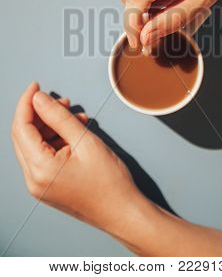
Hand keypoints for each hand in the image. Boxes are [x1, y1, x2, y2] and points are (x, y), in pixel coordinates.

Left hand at [11, 82, 147, 236]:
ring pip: (34, 144)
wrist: (123, 212)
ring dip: (50, 126)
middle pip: (24, 136)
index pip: (21, 127)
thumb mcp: (85, 141)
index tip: (36, 87)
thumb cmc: (110, 183)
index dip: (26, 103)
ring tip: (72, 116)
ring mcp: (40, 185)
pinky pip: (44, 156)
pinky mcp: (49, 186)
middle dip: (39, 113)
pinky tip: (74, 132)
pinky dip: (55, 140)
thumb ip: (59, 117)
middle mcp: (34, 180)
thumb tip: (39, 99)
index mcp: (40, 169)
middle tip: (58, 100)